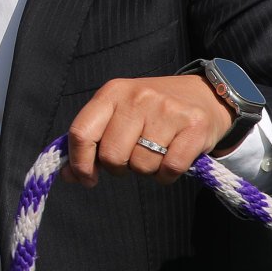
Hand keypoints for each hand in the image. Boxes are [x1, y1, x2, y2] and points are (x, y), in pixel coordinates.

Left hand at [63, 75, 232, 186]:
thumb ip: (92, 140)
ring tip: (155, 152)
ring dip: (146, 170)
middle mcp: (137, 98)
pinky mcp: (194, 127)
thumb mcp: (118, 113)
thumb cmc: (152, 110)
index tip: (86, 178)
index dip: (79, 162)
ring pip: (142, 165)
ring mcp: (167, 111)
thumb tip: (69, 176)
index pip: (82, 132)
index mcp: (112, 92)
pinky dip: (167, 175)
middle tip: (131, 158)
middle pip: (112, 155)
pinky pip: (169, 170)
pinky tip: (171, 160)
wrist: (203, 95)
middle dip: (119, 167)